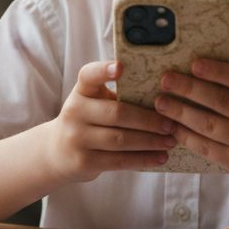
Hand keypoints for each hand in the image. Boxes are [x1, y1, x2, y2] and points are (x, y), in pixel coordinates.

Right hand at [42, 60, 176, 181]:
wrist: (57, 152)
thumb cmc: (88, 121)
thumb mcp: (93, 103)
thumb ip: (117, 96)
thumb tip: (163, 94)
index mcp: (81, 91)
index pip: (88, 75)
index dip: (104, 70)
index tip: (121, 67)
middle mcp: (75, 112)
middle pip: (116, 113)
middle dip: (148, 120)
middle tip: (171, 123)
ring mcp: (77, 138)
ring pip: (120, 140)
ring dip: (150, 141)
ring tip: (171, 141)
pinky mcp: (83, 161)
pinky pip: (119, 161)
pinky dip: (143, 159)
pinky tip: (161, 157)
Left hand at [153, 58, 228, 181]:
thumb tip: (199, 70)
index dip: (217, 71)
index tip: (194, 63)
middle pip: (220, 101)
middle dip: (189, 89)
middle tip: (166, 80)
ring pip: (208, 125)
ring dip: (180, 113)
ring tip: (161, 103)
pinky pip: (207, 148)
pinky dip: (187, 136)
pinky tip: (173, 126)